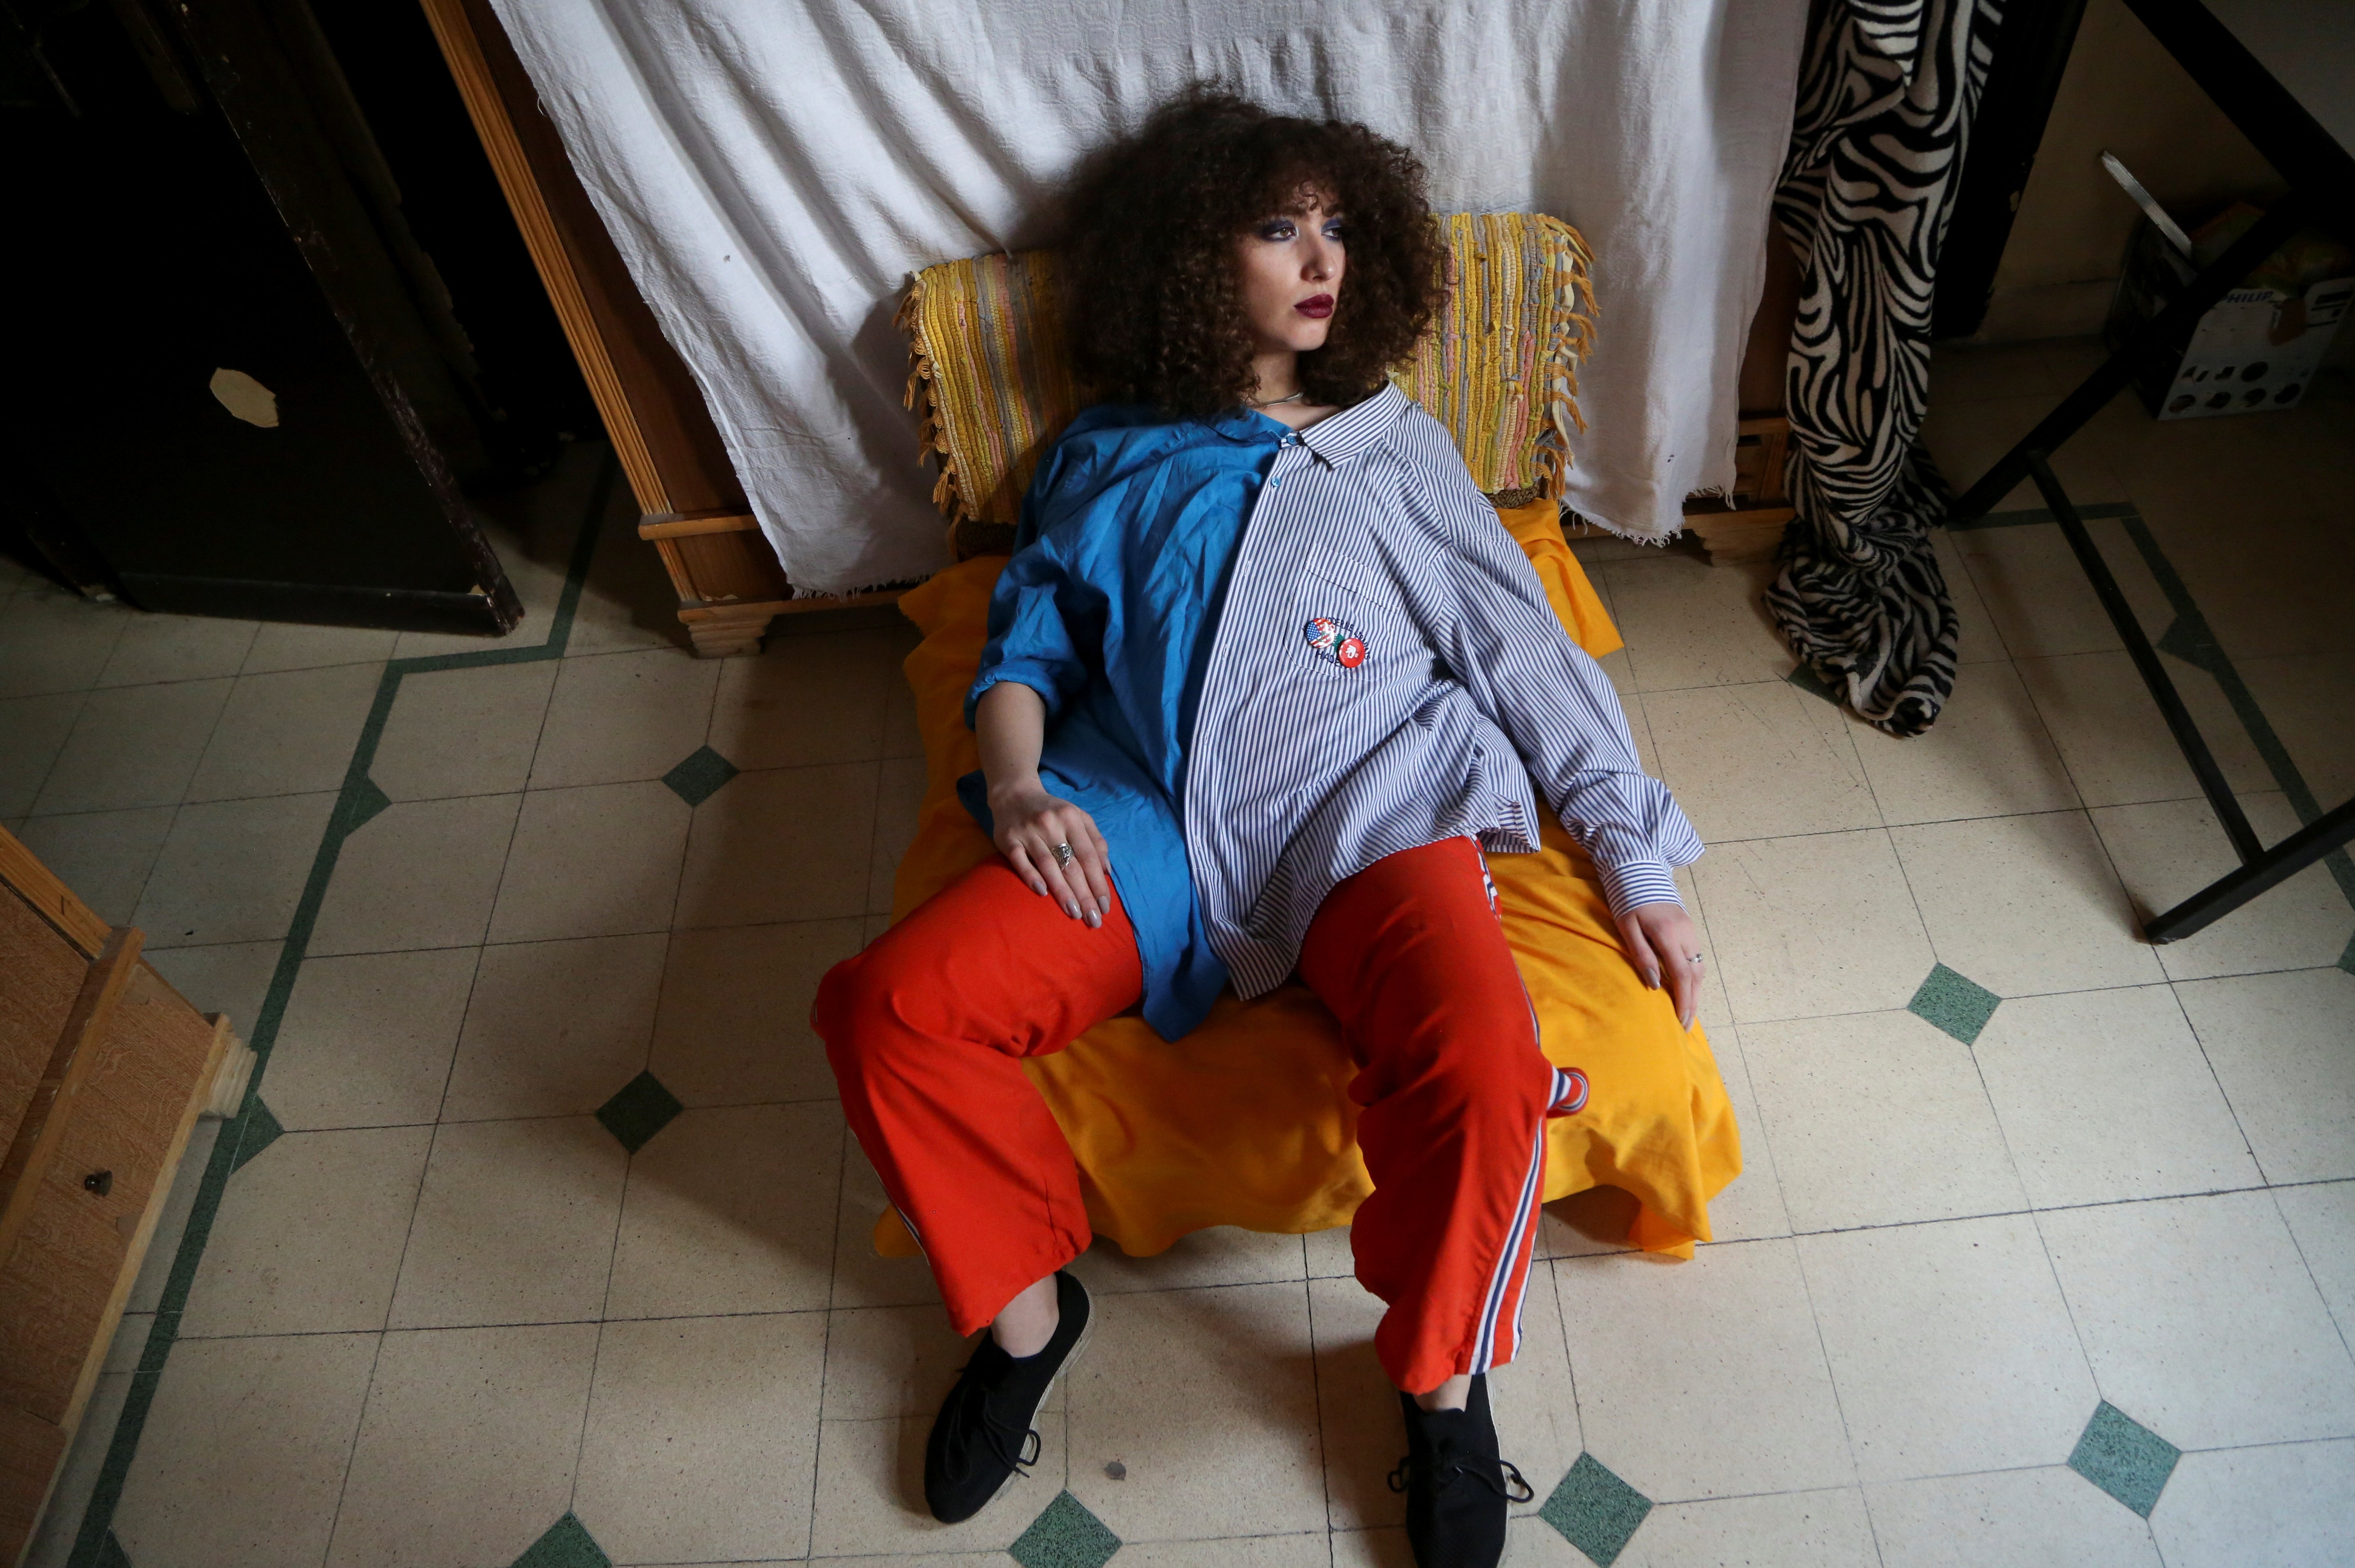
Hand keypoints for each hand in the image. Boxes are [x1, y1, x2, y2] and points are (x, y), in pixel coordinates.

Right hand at [989, 778, 1113, 926]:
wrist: (1015, 794)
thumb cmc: (1053, 811)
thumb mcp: (1079, 818)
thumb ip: (1096, 841)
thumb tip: (1107, 871)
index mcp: (1071, 818)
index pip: (1089, 856)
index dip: (1098, 882)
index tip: (1105, 906)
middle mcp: (1051, 823)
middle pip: (1071, 865)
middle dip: (1084, 895)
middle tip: (1093, 919)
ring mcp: (1028, 832)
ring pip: (1048, 865)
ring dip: (1062, 891)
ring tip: (1074, 913)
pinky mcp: (1008, 839)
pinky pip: (1020, 861)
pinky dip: (1031, 877)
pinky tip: (1042, 893)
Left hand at [1614, 901, 1702, 1030]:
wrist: (1640, 870)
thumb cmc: (1628, 899)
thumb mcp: (1628, 927)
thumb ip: (1641, 955)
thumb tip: (1655, 984)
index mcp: (1669, 935)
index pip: (1682, 976)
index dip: (1683, 1001)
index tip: (1680, 1022)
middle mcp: (1686, 935)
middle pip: (1695, 976)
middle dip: (1692, 1003)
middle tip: (1685, 1026)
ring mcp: (1691, 931)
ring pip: (1699, 968)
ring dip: (1695, 992)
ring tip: (1688, 1013)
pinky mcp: (1690, 928)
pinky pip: (1697, 959)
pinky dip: (1694, 977)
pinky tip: (1688, 988)